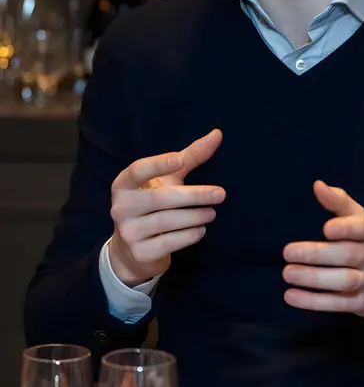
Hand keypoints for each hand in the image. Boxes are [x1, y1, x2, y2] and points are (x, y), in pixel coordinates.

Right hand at [109, 129, 224, 286]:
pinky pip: (169, 242)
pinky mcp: (140, 252)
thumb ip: (189, 157)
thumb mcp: (167, 180)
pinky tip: (201, 230)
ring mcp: (128, 232)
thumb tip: (217, 134)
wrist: (132, 250)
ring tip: (212, 212)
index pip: (137, 170)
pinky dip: (189, 235)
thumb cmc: (153, 205)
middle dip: (193, 195)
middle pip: (160, 198)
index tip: (179, 159)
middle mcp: (121, 207)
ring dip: (195, 216)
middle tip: (220, 194)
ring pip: (167, 221)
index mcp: (123, 184)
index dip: (157, 164)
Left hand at [282, 181, 363, 331]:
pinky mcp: (359, 304)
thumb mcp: (362, 222)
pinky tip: (290, 295)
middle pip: (348, 255)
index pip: (363, 228)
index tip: (325, 228)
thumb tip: (318, 185)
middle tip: (288, 251)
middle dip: (318, 254)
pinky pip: (336, 304)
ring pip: (343, 281)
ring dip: (313, 278)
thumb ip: (340, 203)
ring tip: (287, 272)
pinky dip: (313, 301)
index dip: (345, 228)